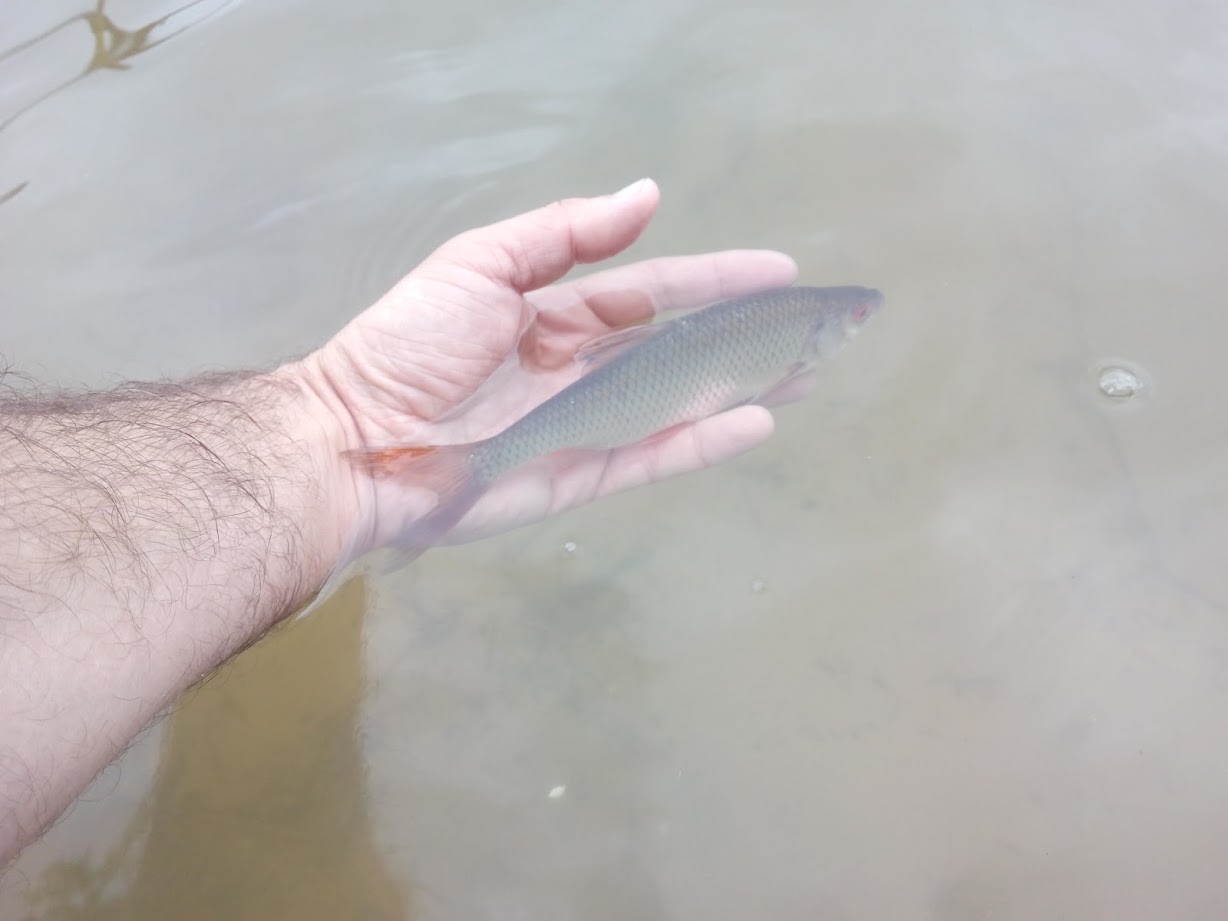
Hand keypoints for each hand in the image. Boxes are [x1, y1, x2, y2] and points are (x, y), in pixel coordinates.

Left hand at [297, 179, 797, 561]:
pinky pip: (653, 456)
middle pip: (674, 351)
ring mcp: (583, 426)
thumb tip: (645, 196)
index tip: (774, 272)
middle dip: (738, 340)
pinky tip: (756, 421)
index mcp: (554, 315)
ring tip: (803, 376)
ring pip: (677, 405)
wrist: (361, 438)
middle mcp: (578, 369)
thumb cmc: (412, 343)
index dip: (711, 280)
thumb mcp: (480, 264)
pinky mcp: (581, 477)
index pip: (650, 292)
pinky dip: (705, 442)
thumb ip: (564, 234)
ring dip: (738, 390)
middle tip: (804, 331)